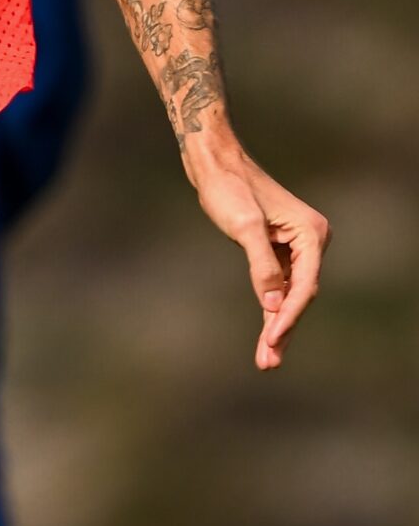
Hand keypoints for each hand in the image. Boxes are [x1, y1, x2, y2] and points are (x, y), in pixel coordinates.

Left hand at [186, 142, 328, 369]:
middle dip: (283, 330)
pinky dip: (270, 307)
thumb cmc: (228, 188)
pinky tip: (266, 331)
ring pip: (289, 294)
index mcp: (311, 234)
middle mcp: (310, 241)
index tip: (270, 341)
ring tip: (266, 359)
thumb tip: (274, 305)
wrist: (213, 163)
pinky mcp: (277, 248)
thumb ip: (262, 265)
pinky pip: (279, 285)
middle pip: (299, 295)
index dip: (288, 317)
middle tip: (267, 363)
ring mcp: (295, 245)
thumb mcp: (244, 226)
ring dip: (277, 324)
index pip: (304, 287)